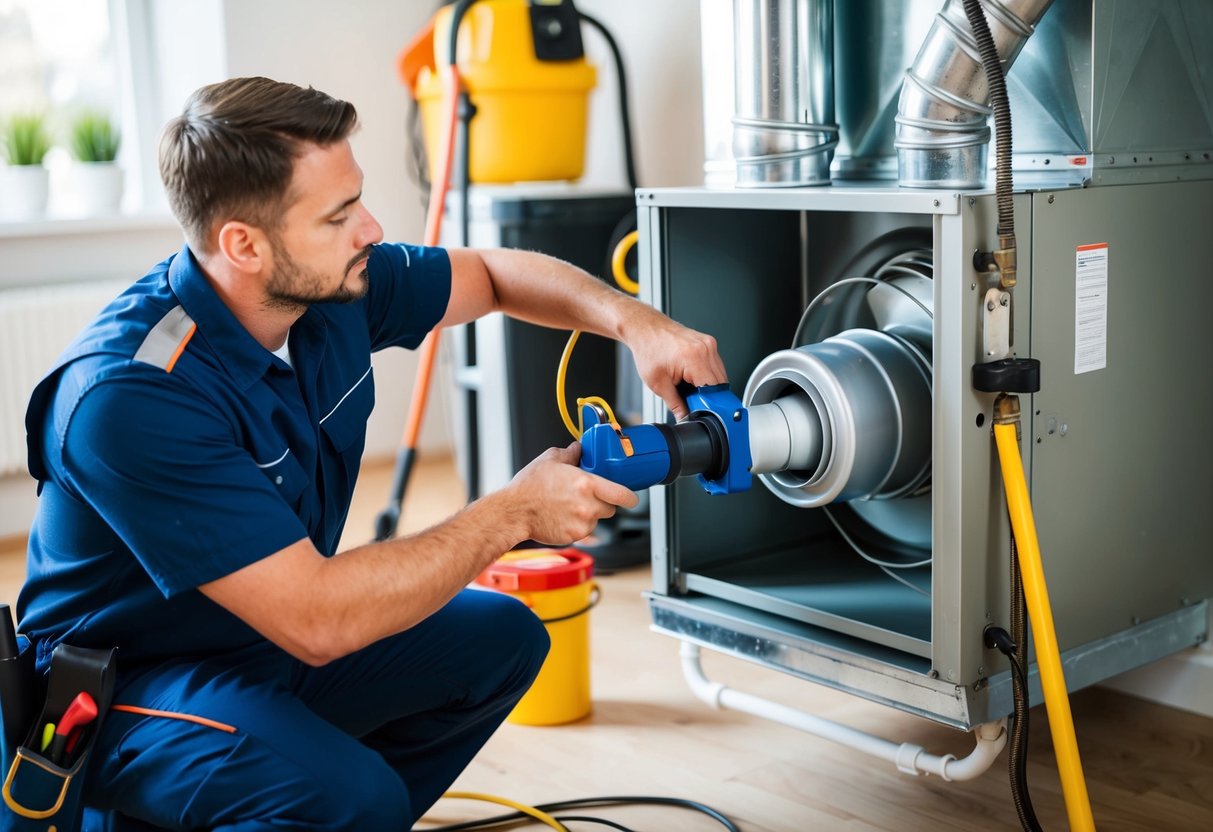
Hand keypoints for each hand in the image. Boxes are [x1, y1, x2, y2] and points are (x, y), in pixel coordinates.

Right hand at [505, 443, 639, 544]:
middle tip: (587, 496)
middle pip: (611, 508)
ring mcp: (582, 524)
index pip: (622, 494)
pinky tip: (562, 516)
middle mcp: (588, 505)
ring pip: (597, 520)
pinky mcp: (574, 536)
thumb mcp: (550, 460)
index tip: (631, 497)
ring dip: (589, 514)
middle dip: (604, 502)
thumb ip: (571, 453)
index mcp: (586, 484)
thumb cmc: (529, 487)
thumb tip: (579, 449)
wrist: (513, 512)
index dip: (630, 497)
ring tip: (568, 506)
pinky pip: (584, 531)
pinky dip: (577, 525)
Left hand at [626, 314, 727, 420]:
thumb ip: (675, 404)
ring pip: (720, 375)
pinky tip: (693, 376)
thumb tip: (685, 417)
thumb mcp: (658, 384)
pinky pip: (716, 365)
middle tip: (692, 400)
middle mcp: (705, 349)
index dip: (709, 405)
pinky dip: (708, 374)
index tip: (702, 411)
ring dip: (709, 385)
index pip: (714, 390)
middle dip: (709, 396)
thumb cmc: (648, 348)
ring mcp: (709, 344)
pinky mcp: (708, 343)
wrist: (644, 328)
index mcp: (694, 358)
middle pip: (720, 383)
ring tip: (690, 385)